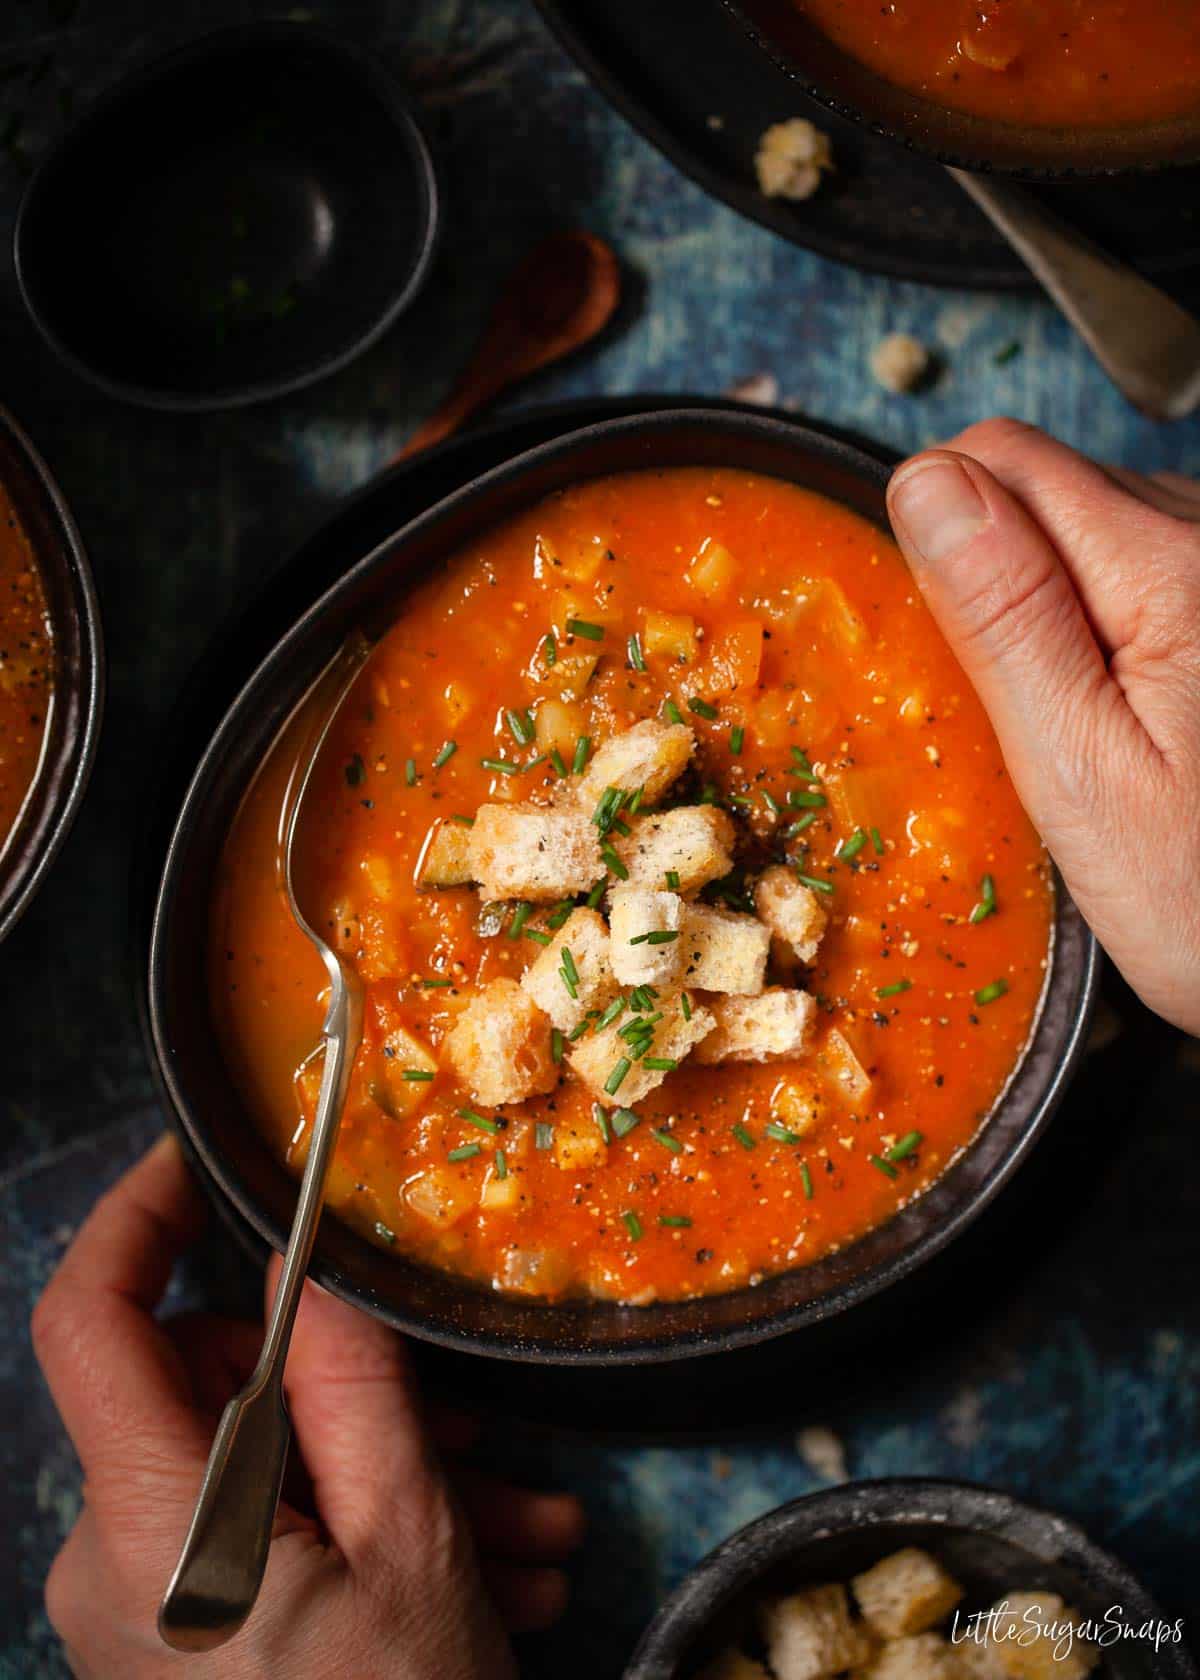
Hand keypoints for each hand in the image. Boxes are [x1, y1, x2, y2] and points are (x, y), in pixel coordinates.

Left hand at [32, 1134, 583, 1677]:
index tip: (200, 1156)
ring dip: (390, 1470)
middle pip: (206, 1393)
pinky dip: (359, 1526)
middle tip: (478, 1418)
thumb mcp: (409, 1543)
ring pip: (257, 1467)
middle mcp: (119, 1562)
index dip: (135, 1214)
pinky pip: (258, 1531)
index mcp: (155, 1526)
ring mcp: (144, 1608)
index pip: (89, 1320)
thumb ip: (351, 1382)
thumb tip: (304, 1268)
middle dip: (345, 1384)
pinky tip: (485, 1563)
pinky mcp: (179, 1637)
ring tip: (521, 1521)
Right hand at [887, 419, 1199, 1035]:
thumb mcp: (1082, 776)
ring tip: (1110, 727)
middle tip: (1047, 719)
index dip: (948, 551)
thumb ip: (1004, 618)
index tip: (970, 661)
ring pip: (1093, 520)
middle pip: (1046, 482)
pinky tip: (1151, 712)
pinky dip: (1121, 622)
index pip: (994, 460)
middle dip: (1010, 582)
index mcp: (1170, 565)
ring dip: (1067, 605)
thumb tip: (924, 485)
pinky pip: (1148, 561)